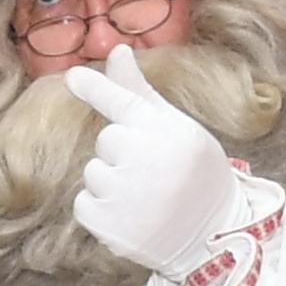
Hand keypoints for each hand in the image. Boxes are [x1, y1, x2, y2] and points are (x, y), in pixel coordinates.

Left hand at [63, 45, 260, 272]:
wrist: (213, 235)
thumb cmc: (194, 172)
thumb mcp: (178, 128)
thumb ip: (141, 92)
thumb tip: (118, 50)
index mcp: (168, 133)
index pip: (125, 102)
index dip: (96, 88)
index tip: (73, 77)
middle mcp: (147, 162)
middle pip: (106, 140)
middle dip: (122, 152)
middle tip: (153, 170)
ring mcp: (127, 197)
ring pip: (93, 172)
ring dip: (110, 182)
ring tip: (144, 196)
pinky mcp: (110, 228)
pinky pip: (84, 203)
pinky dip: (100, 210)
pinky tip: (129, 215)